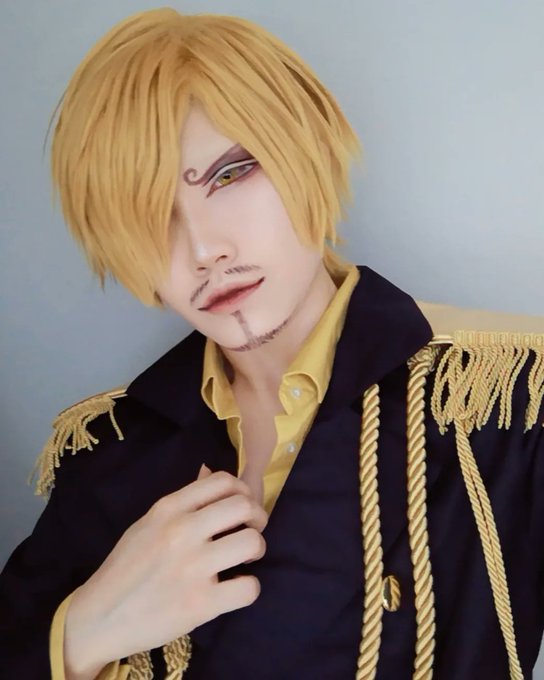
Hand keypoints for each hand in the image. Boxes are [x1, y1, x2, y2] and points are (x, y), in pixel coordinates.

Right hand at [64, 465, 267, 676]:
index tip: (242, 508)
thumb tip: (209, 470)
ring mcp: (193, 567)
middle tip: (251, 532)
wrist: (99, 618)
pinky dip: (249, 588)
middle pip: (244, 506)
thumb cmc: (126, 568)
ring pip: (252, 542)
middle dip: (258, 517)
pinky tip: (235, 589)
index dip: (243, 491)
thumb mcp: (148, 523)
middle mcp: (182, 531)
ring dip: (257, 550)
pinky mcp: (201, 604)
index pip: (223, 481)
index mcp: (169, 508)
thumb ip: (182, 502)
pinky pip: (249, 587)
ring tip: (245, 560)